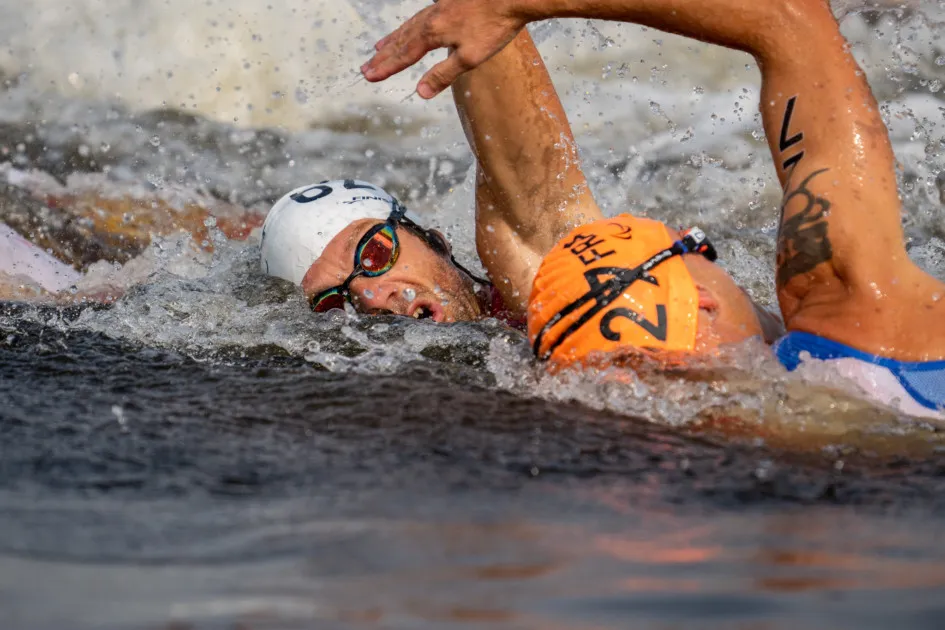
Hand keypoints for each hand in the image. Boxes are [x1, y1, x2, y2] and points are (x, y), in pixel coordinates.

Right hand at [360, 0, 527, 98]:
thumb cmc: (494, 27)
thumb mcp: (470, 58)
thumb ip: (443, 75)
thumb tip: (420, 93)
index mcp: (433, 33)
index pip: (404, 55)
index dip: (386, 67)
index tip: (370, 77)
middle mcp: (431, 18)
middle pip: (401, 40)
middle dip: (383, 56)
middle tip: (366, 68)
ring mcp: (440, 7)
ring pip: (410, 26)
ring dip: (393, 39)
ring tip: (379, 48)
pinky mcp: (450, 2)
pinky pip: (421, 16)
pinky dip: (410, 25)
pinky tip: (412, 26)